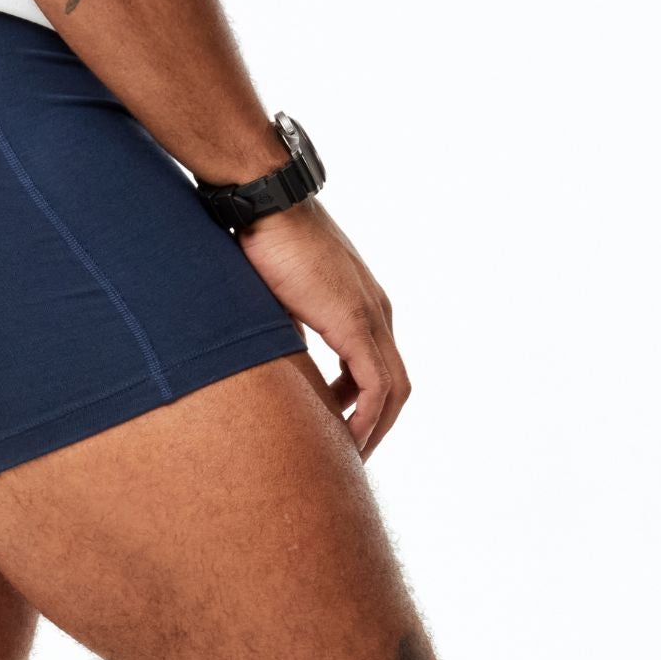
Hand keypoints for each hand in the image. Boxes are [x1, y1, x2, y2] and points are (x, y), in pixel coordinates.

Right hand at [237, 200, 408, 459]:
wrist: (265, 202)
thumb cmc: (264, 240)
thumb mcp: (279, 300)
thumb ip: (290, 331)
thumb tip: (277, 359)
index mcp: (363, 307)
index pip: (379, 371)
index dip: (364, 410)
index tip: (340, 434)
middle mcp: (378, 313)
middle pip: (395, 388)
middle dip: (375, 427)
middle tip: (348, 457)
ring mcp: (371, 317)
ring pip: (393, 392)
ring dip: (374, 430)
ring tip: (347, 457)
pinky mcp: (356, 322)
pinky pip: (375, 386)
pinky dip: (366, 418)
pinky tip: (347, 439)